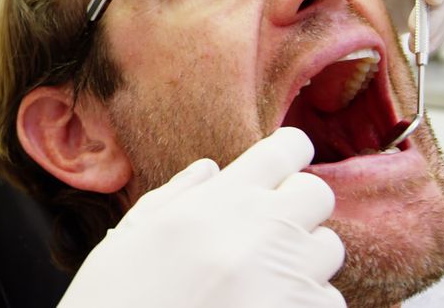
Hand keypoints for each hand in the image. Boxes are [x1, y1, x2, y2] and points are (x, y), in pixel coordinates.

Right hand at [59, 128, 344, 307]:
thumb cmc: (115, 299)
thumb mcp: (131, 237)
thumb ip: (176, 196)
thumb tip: (210, 170)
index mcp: (221, 202)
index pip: (284, 150)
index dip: (288, 151)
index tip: (282, 165)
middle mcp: (264, 233)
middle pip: (317, 193)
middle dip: (297, 205)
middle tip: (267, 227)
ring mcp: (289, 280)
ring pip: (328, 249)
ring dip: (301, 258)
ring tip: (260, 278)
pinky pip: (327, 299)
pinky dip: (303, 302)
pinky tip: (263, 307)